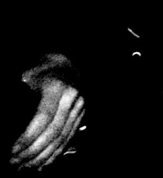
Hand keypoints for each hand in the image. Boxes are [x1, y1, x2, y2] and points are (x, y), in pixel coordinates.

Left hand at [9, 54, 85, 170]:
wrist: (63, 63)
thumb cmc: (37, 72)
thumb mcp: (24, 79)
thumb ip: (14, 99)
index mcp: (56, 87)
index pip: (43, 118)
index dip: (27, 138)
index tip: (11, 152)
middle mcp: (71, 97)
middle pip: (54, 132)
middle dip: (33, 152)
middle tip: (14, 163)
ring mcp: (79, 106)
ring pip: (62, 138)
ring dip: (43, 157)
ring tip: (25, 168)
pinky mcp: (82, 113)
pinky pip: (69, 138)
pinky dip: (55, 154)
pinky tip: (42, 165)